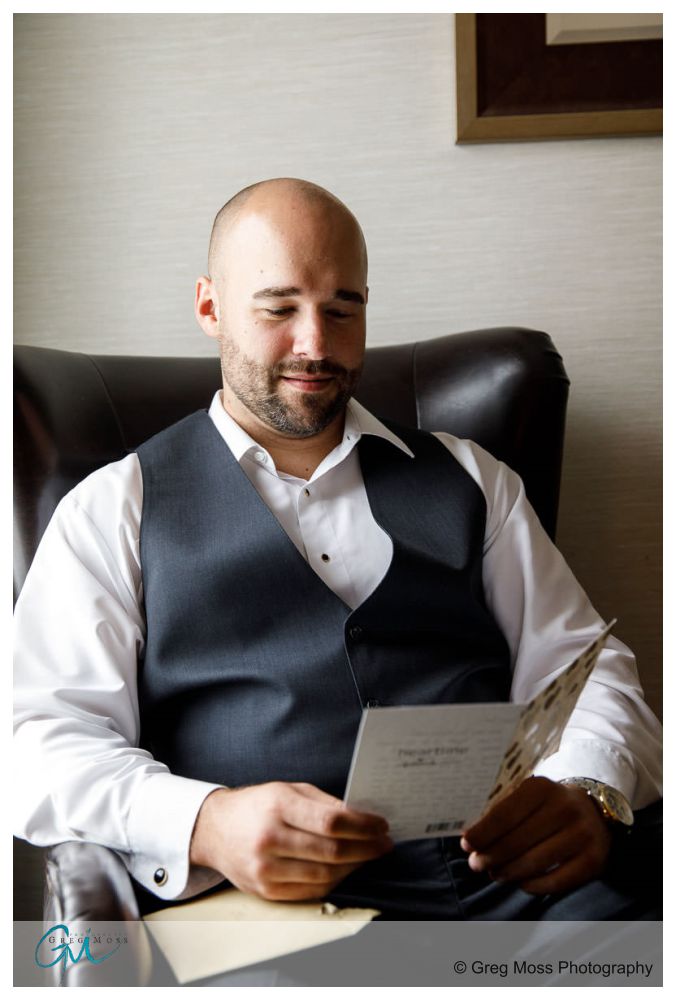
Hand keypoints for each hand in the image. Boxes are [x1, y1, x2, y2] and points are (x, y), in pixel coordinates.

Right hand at [189, 781, 392, 900]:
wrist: (214, 829)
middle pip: (331, 850)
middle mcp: (270, 837)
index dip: (363, 826)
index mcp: (278, 805)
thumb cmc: (257, 805)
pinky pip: (310, 890)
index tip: (381, 826)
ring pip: (324, 874)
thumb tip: (362, 817)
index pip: (332, 821)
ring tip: (368, 857)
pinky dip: (334, 881)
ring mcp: (266, 868)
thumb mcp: (288, 789)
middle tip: (384, 844)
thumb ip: (324, 802)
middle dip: (366, 848)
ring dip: (354, 867)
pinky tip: (345, 870)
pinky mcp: (265, 890)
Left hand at [460, 776, 612, 894]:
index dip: (482, 833)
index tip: (466, 845)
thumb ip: (501, 812)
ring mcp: (582, 835)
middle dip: (491, 856)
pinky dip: (533, 885)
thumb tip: (469, 838)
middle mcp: (565, 808)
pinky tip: (520, 883)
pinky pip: (556, 881)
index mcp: (542, 787)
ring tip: (495, 874)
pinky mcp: (593, 860)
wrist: (594, 812)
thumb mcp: (528, 796)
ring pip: (534, 863)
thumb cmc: (547, 805)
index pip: (504, 815)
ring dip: (508, 872)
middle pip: (517, 841)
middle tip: (476, 864)